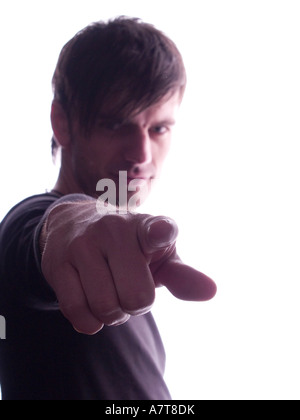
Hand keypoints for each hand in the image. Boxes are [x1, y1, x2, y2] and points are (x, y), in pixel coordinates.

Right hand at [41, 201, 216, 333]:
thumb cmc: (129, 247)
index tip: (161, 234)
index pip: (157, 230)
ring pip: (105, 307)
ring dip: (113, 315)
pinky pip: (77, 312)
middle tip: (129, 290)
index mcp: (147, 226)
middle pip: (136, 298)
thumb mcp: (159, 255)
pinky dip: (90, 321)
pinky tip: (91, 305)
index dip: (161, 234)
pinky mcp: (58, 262)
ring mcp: (83, 244)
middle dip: (136, 306)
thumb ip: (182, 275)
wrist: (75, 225)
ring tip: (111, 295)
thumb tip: (212, 291)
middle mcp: (114, 229)